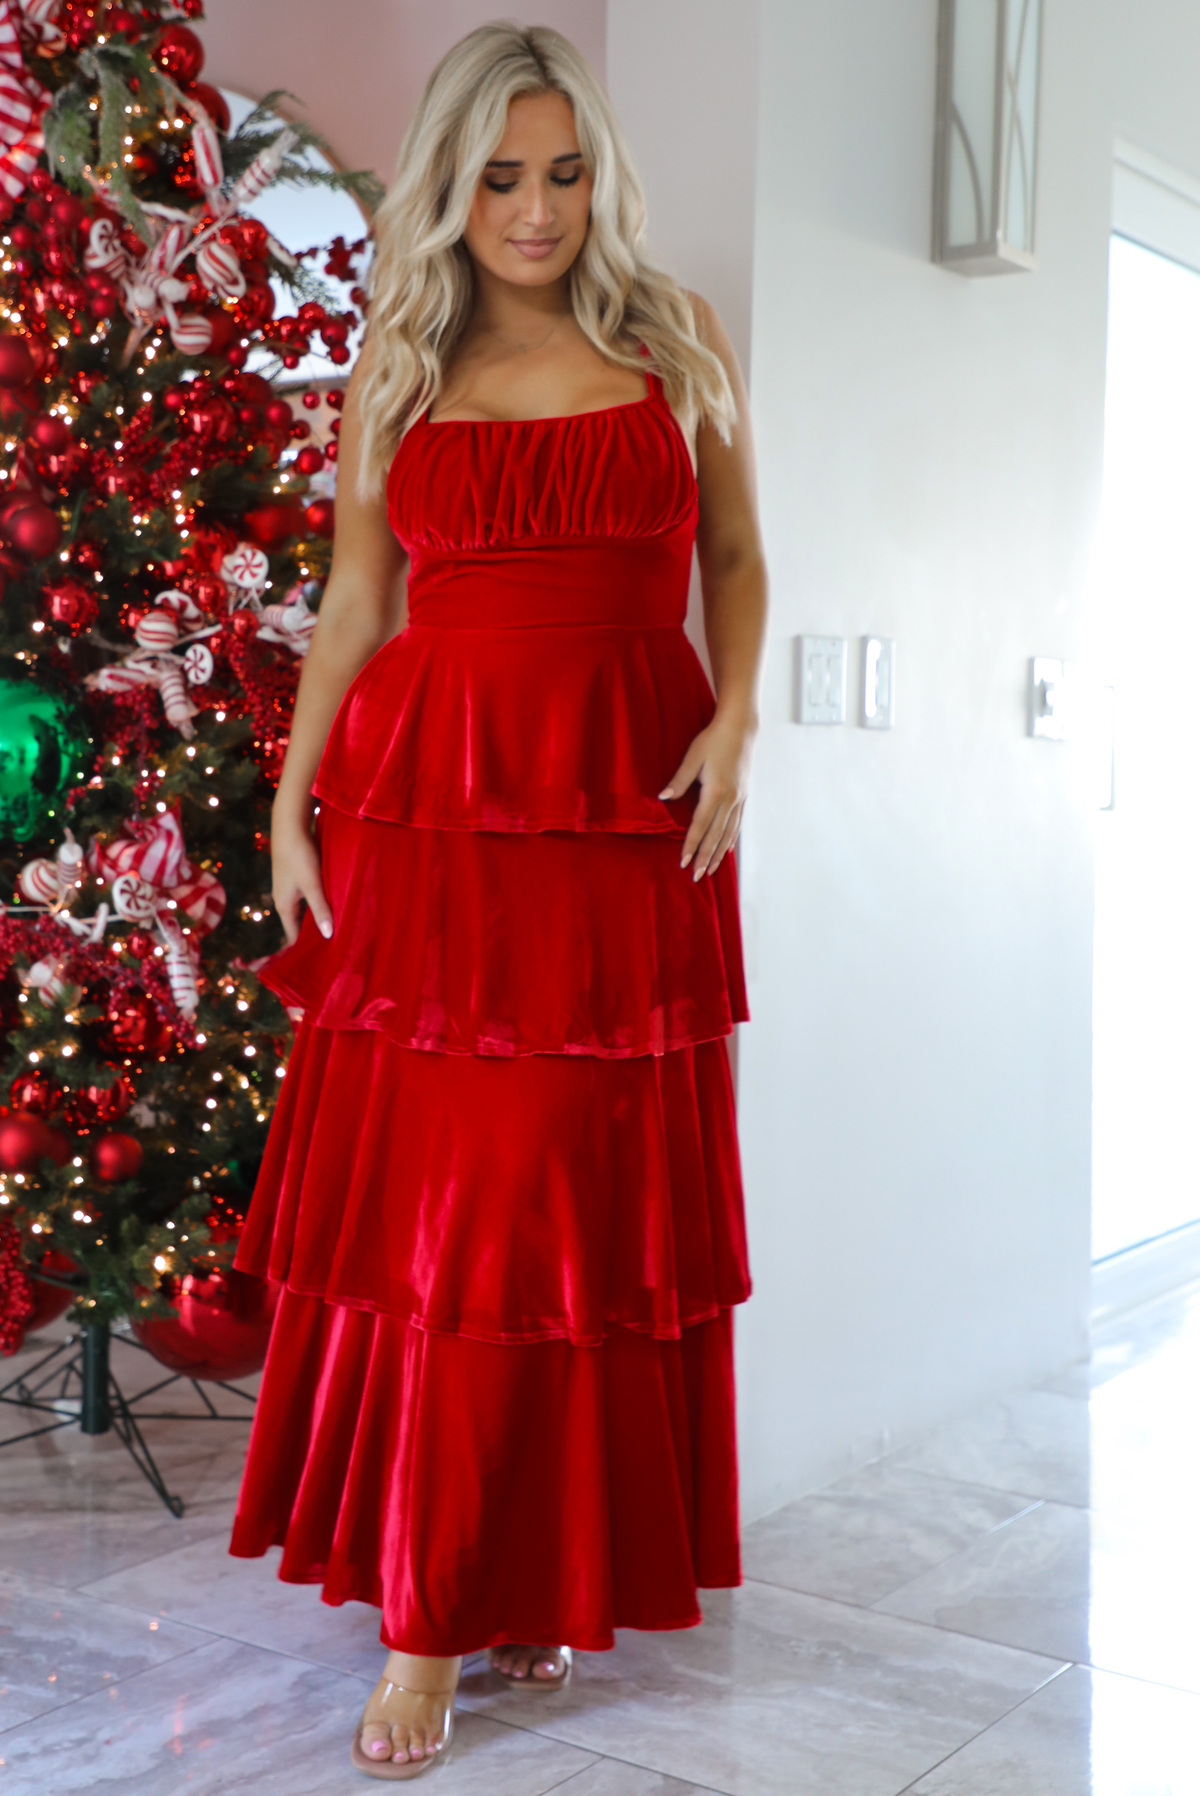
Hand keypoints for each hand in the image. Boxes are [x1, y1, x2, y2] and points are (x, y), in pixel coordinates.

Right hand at [271, 809, 332, 944]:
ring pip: (305, 910)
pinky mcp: (297, 877)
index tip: (323, 960)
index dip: (306, 949)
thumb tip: (328, 935)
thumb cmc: (299, 856)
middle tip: (336, 947)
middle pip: (299, 925)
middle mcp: (284, 900)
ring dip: (318, 918)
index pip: (293, 936)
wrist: (289, 825)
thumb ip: (320, 909)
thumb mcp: (312, 884)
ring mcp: (289, 888)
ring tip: (339, 929)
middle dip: (314, 935)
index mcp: (284, 906)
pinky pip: (308, 898)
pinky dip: (319, 904)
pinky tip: (334, 905)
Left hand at [659, 714, 754, 880]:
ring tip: (710, 870)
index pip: (700, 825)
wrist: (740, 728)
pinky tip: (726, 850)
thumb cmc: (714, 740)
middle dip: (705, 858)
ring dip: (718, 853)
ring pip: (728, 833)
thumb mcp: (692, 757)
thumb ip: (679, 780)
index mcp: (716, 791)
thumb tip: (663, 798)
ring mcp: (739, 799)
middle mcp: (730, 799)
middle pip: (716, 835)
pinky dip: (730, 839)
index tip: (684, 862)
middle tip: (696, 876)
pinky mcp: (743, 796)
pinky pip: (736, 824)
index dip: (691, 845)